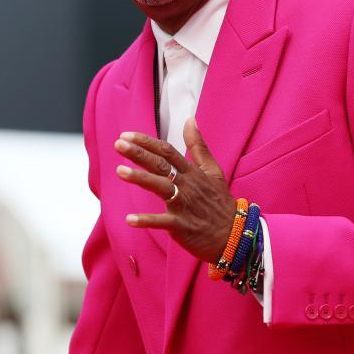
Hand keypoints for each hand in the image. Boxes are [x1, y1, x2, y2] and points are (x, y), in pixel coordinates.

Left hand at [115, 117, 235, 262]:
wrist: (234, 234)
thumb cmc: (220, 201)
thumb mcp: (213, 170)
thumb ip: (198, 146)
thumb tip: (190, 119)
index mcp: (192, 172)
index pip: (167, 151)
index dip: (147, 142)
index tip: (127, 135)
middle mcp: (187, 185)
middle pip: (161, 165)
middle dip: (139, 154)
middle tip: (118, 144)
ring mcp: (184, 205)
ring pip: (161, 188)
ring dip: (140, 179)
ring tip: (120, 171)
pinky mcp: (182, 226)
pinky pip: (162, 222)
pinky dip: (146, 221)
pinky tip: (129, 219)